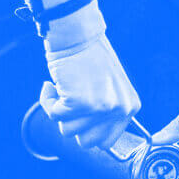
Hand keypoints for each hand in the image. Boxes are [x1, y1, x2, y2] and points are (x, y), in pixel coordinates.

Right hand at [39, 33, 140, 150]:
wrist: (77, 35)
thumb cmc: (89, 58)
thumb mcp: (109, 88)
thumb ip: (106, 113)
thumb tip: (88, 140)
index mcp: (130, 107)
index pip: (106, 142)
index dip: (87, 131)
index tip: (81, 115)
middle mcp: (119, 110)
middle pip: (86, 143)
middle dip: (73, 124)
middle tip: (72, 101)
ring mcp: (101, 108)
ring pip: (67, 131)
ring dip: (60, 111)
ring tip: (65, 88)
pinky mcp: (79, 103)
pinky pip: (54, 115)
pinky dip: (48, 100)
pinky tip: (53, 84)